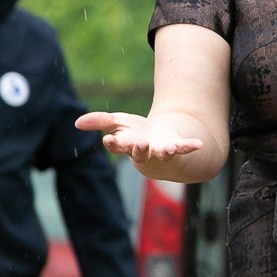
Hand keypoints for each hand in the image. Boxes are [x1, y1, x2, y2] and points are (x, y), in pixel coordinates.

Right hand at [76, 110, 205, 178]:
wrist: (160, 143)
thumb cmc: (135, 134)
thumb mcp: (117, 124)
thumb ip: (99, 122)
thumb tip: (76, 123)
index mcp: (127, 146)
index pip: (117, 147)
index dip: (114, 144)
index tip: (109, 140)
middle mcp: (144, 152)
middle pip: (139, 153)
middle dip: (139, 149)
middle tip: (139, 143)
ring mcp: (161, 152)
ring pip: (162, 153)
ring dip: (164, 151)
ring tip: (167, 149)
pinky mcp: (176, 148)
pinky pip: (185, 149)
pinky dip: (191, 146)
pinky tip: (199, 144)